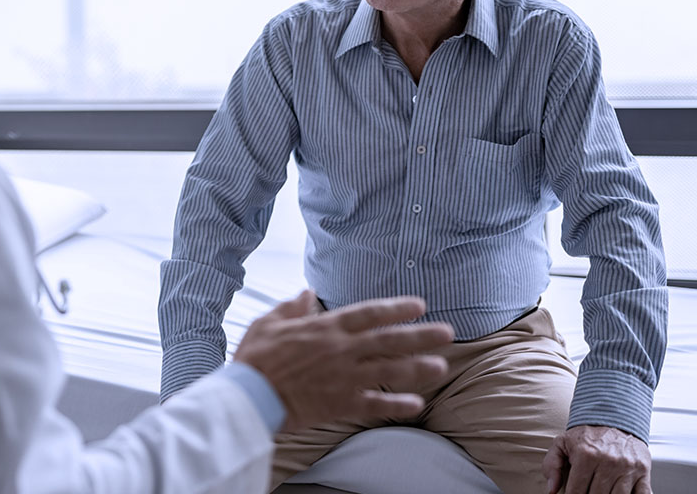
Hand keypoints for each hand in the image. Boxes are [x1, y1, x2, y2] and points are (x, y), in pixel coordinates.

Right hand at [233, 291, 452, 431]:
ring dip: (418, 368)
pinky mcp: (340, 403)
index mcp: (325, 327)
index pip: (369, 313)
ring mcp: (344, 377)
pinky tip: (417, 403)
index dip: (396, 308)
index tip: (418, 305)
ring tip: (441, 366)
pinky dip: (396, 403)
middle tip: (447, 334)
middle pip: (389, 340)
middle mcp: (341, 350)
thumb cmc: (255, 357)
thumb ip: (292, 307)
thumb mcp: (269, 322)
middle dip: (420, 336)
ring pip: (389, 370)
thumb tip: (307, 293)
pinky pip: (375, 403)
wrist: (249, 395)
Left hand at [543, 425, 651, 493]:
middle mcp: (608, 462)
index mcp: (586, 456)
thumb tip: (551, 490)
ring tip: (600, 490)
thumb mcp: (562, 443)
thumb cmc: (587, 434)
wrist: (614, 416)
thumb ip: (552, 465)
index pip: (577, 491)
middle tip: (587, 490)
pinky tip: (619, 492)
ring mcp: (627, 468)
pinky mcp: (643, 470)